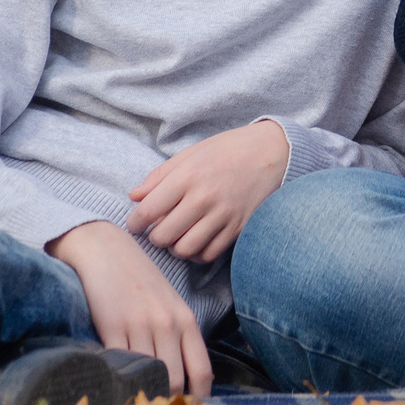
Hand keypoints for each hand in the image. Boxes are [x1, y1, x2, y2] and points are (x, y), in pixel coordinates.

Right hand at [46, 220, 212, 396]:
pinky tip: (116, 388)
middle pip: (176, 382)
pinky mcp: (112, 327)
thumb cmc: (139, 279)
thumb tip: (183, 380)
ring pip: (149, 377)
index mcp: (186, 320)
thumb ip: (178, 337)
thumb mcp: (169, 304)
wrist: (105, 249)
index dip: (198, 399)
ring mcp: (140, 326)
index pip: (202, 371)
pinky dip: (119, 381)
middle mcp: (167, 324)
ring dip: (144, 396)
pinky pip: (120, 366)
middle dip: (169, 403)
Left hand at [126, 120, 289, 261]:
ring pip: (185, 249)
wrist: (271, 152)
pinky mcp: (239, 228)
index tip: (135, 224)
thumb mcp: (189, 154)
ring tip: (177, 236)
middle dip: (155, 237)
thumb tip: (133, 197)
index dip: (134, 223)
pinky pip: (209, 254)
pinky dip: (197, 253)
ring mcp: (223, 215)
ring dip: (175, 247)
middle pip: (163, 236)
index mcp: (187, 176)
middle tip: (158, 229)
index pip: (147, 211)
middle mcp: (204, 198)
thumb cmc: (226, 150)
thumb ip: (158, 176)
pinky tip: (196, 241)